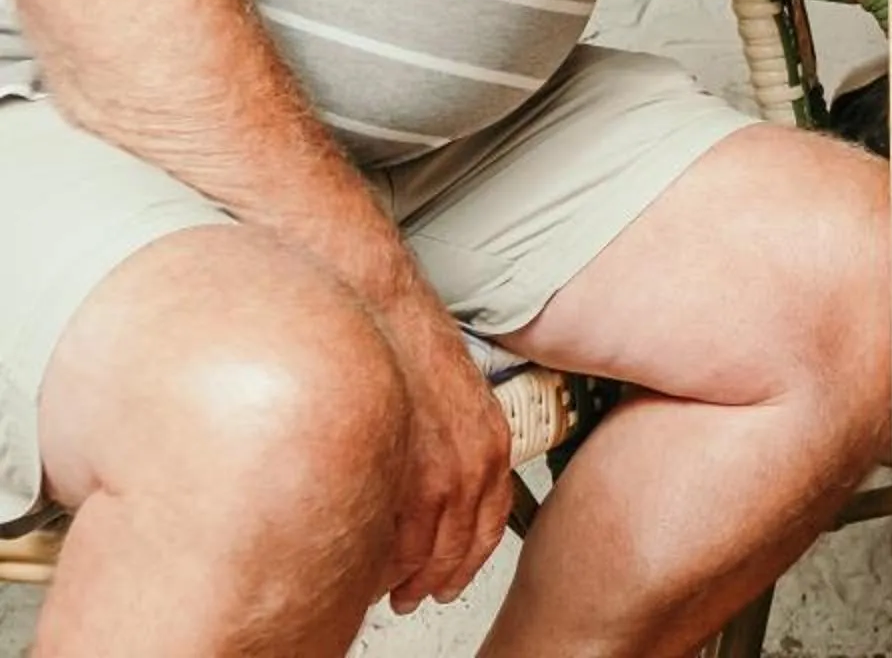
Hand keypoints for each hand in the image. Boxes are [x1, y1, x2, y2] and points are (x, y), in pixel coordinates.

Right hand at [374, 299, 514, 611]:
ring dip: (414, 581)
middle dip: (442, 578)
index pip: (490, 520)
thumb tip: (437, 480)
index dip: (470, 557)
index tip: (453, 574)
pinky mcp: (414, 477)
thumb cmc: (411, 349)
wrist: (386, 316)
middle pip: (465, 545)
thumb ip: (455, 443)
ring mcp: (448, 473)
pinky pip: (405, 542)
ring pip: (434, 552)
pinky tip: (377, 575)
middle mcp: (480, 462)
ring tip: (396, 594)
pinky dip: (392, 567)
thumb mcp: (456, 401)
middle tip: (420, 596)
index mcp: (494, 443)